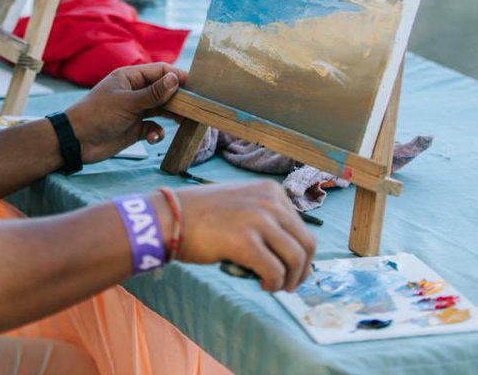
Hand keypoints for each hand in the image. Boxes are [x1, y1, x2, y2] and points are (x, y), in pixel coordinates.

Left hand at [65, 62, 185, 162]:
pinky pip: (153, 126)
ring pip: (161, 109)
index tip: (197, 85)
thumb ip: (153, 93)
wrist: (76, 141)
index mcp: (130, 77)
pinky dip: (156, 132)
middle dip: (179, 98)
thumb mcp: (127, 103)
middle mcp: (135, 91)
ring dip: (172, 116)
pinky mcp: (135, 128)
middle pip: (164, 90)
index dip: (178, 76)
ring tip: (185, 122)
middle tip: (196, 106)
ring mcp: (135, 110)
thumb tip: (175, 79)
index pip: (160, 71)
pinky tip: (153, 137)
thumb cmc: (98, 114)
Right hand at [166, 181, 316, 291]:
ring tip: (275, 287)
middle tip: (289, 284)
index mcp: (271, 191)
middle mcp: (270, 201)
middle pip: (307, 243)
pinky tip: (261, 285)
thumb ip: (266, 218)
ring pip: (296, 258)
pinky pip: (275, 271)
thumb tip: (287, 251)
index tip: (289, 268)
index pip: (303, 227)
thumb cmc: (202, 216)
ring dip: (290, 279)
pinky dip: (272, 284)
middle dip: (302, 270)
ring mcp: (258, 219)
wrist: (170, 217)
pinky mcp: (245, 240)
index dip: (300, 253)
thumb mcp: (242, 204)